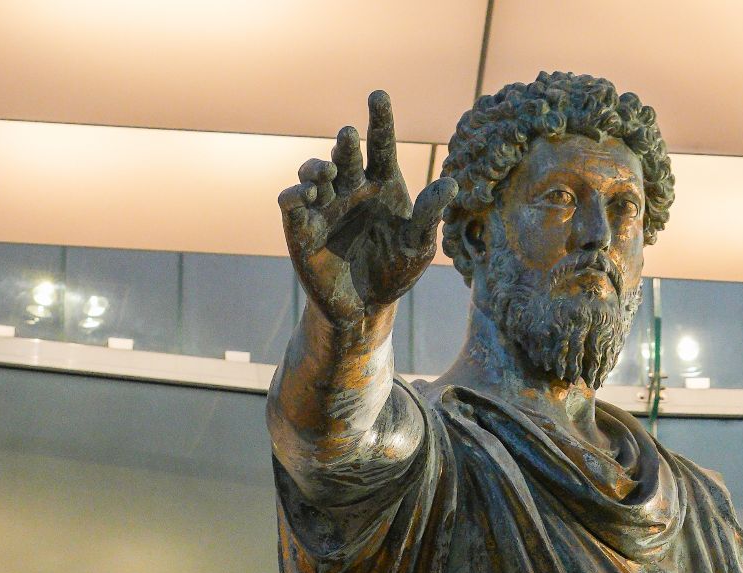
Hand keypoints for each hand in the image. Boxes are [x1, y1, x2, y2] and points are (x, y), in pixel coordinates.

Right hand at [279, 90, 456, 324]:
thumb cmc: (395, 271)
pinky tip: (303, 195)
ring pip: (313, 174)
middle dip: (344, 145)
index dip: (379, 120)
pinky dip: (293, 196)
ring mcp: (324, 207)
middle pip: (345, 156)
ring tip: (327, 170)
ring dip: (316, 167)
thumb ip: (428, 216)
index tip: (378, 95)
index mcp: (382, 185)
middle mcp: (351, 189)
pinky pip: (291, 206)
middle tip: (348, 136)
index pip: (380, 145)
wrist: (366, 308)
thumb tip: (450, 184)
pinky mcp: (301, 230)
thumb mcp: (417, 246)